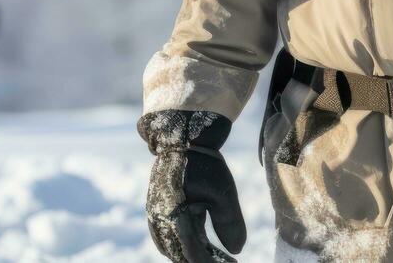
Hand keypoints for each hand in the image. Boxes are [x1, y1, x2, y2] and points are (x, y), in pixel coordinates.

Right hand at [139, 110, 247, 261]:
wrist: (182, 141)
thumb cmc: (204, 165)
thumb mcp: (223, 193)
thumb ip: (229, 223)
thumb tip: (236, 252)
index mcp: (174, 215)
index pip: (192, 252)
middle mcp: (160, 219)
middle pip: (180, 254)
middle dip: (201, 262)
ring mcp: (156, 216)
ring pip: (172, 248)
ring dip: (190, 257)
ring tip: (215, 260)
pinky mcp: (158, 213)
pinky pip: (167, 238)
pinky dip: (183, 247)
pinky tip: (201, 249)